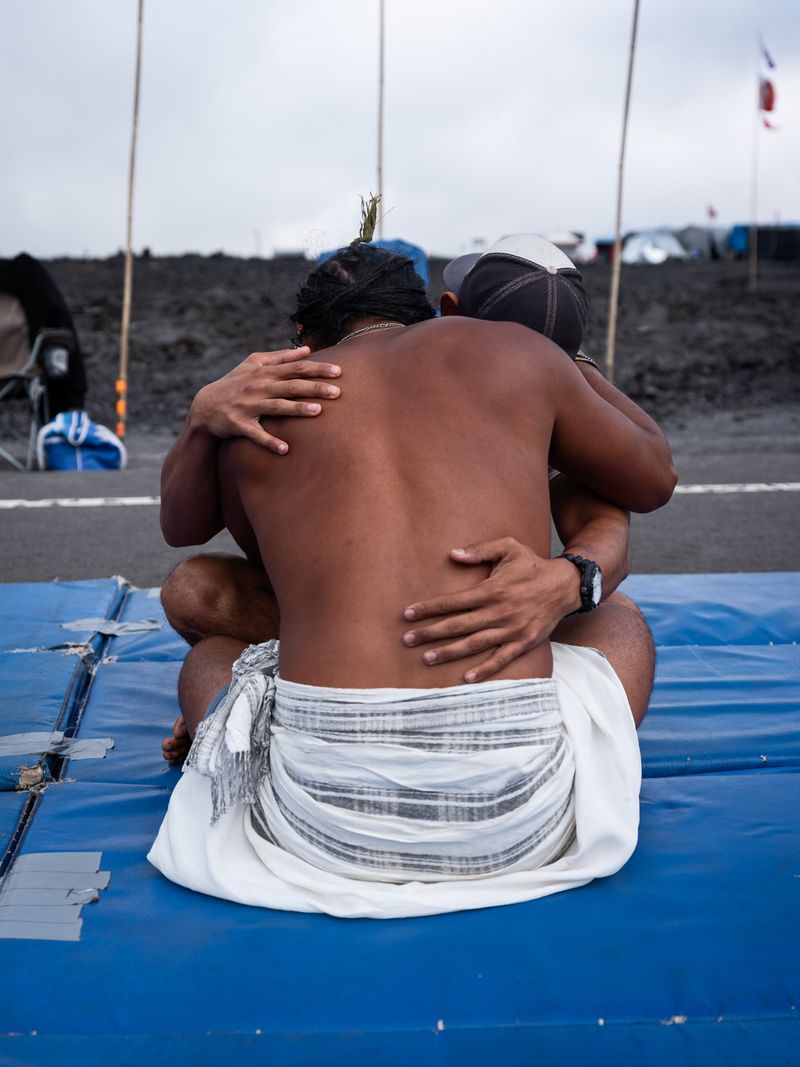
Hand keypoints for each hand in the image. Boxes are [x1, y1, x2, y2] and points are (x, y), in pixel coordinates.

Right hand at [190, 347, 341, 452]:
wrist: (205, 405)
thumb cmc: (235, 383)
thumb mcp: (253, 364)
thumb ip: (281, 357)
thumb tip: (307, 349)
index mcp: (264, 372)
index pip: (296, 368)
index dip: (317, 369)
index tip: (339, 371)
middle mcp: (258, 387)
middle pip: (290, 386)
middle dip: (314, 388)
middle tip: (338, 392)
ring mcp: (248, 406)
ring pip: (276, 406)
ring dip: (296, 409)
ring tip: (317, 412)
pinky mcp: (239, 424)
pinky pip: (256, 434)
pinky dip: (269, 441)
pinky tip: (285, 449)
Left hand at [402, 538, 580, 683]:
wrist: (566, 585)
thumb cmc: (532, 564)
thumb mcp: (508, 547)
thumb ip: (479, 550)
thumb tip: (452, 554)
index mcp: (491, 590)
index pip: (452, 602)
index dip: (428, 608)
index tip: (407, 614)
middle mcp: (499, 612)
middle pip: (457, 626)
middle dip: (430, 633)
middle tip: (407, 640)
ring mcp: (511, 630)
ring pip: (474, 644)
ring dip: (449, 653)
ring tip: (427, 658)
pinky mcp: (523, 643)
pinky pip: (501, 659)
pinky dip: (484, 670)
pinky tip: (466, 679)